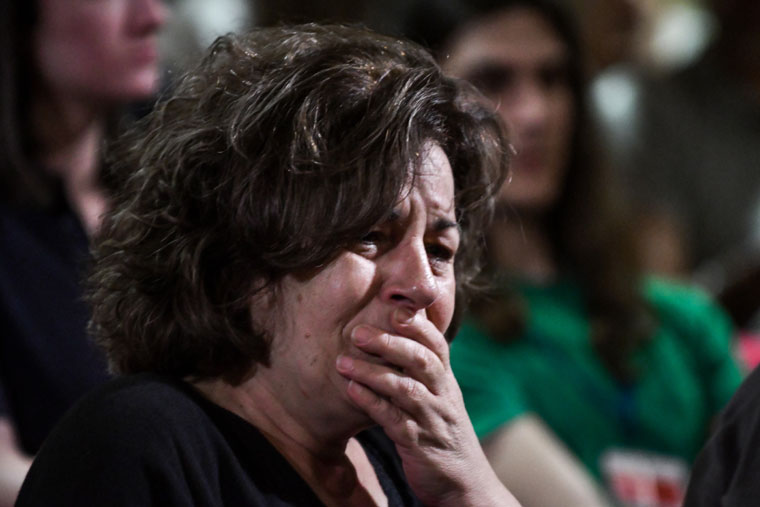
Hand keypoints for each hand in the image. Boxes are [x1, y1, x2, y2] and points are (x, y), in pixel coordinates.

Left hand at [335, 308, 518, 505]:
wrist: (465, 482)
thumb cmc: (443, 432)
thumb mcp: (438, 397)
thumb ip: (420, 370)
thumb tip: (395, 335)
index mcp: (446, 380)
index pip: (436, 344)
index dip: (417, 325)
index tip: (393, 307)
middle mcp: (443, 395)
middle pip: (420, 360)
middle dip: (389, 343)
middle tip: (356, 332)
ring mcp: (433, 419)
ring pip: (405, 389)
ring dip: (372, 373)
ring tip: (342, 362)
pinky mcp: (420, 444)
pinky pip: (394, 420)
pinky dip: (371, 404)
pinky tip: (350, 392)